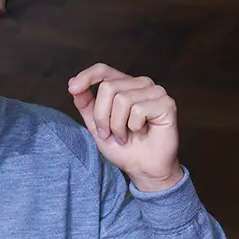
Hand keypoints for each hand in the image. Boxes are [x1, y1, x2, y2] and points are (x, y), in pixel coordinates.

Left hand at [68, 63, 181, 190]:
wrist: (143, 168)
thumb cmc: (123, 148)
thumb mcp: (97, 126)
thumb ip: (86, 105)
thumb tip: (73, 84)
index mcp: (124, 85)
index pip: (103, 70)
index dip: (87, 76)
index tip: (72, 88)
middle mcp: (140, 84)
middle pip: (108, 87)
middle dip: (102, 117)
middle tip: (110, 134)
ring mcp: (155, 91)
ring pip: (122, 99)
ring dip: (118, 126)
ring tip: (126, 136)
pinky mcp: (166, 103)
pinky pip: (139, 110)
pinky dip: (134, 127)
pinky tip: (142, 133)